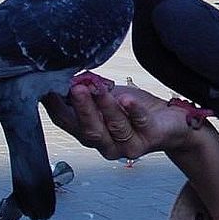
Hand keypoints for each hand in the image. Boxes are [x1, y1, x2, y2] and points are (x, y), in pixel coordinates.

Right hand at [41, 81, 194, 161]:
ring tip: (99, 89)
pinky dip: (133, 110)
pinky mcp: (150, 138)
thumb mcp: (108, 96)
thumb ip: (87, 91)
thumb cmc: (136, 110)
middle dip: (81, 108)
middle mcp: (107, 145)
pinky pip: (140, 123)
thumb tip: (64, 74)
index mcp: (91, 133)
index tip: (47, 87)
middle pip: (88, 130)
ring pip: (113, 128)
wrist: (171, 122)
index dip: (55, 106)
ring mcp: (129, 145)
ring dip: (105, 107)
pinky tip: (127, 99)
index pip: (67, 122)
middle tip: (74, 88)